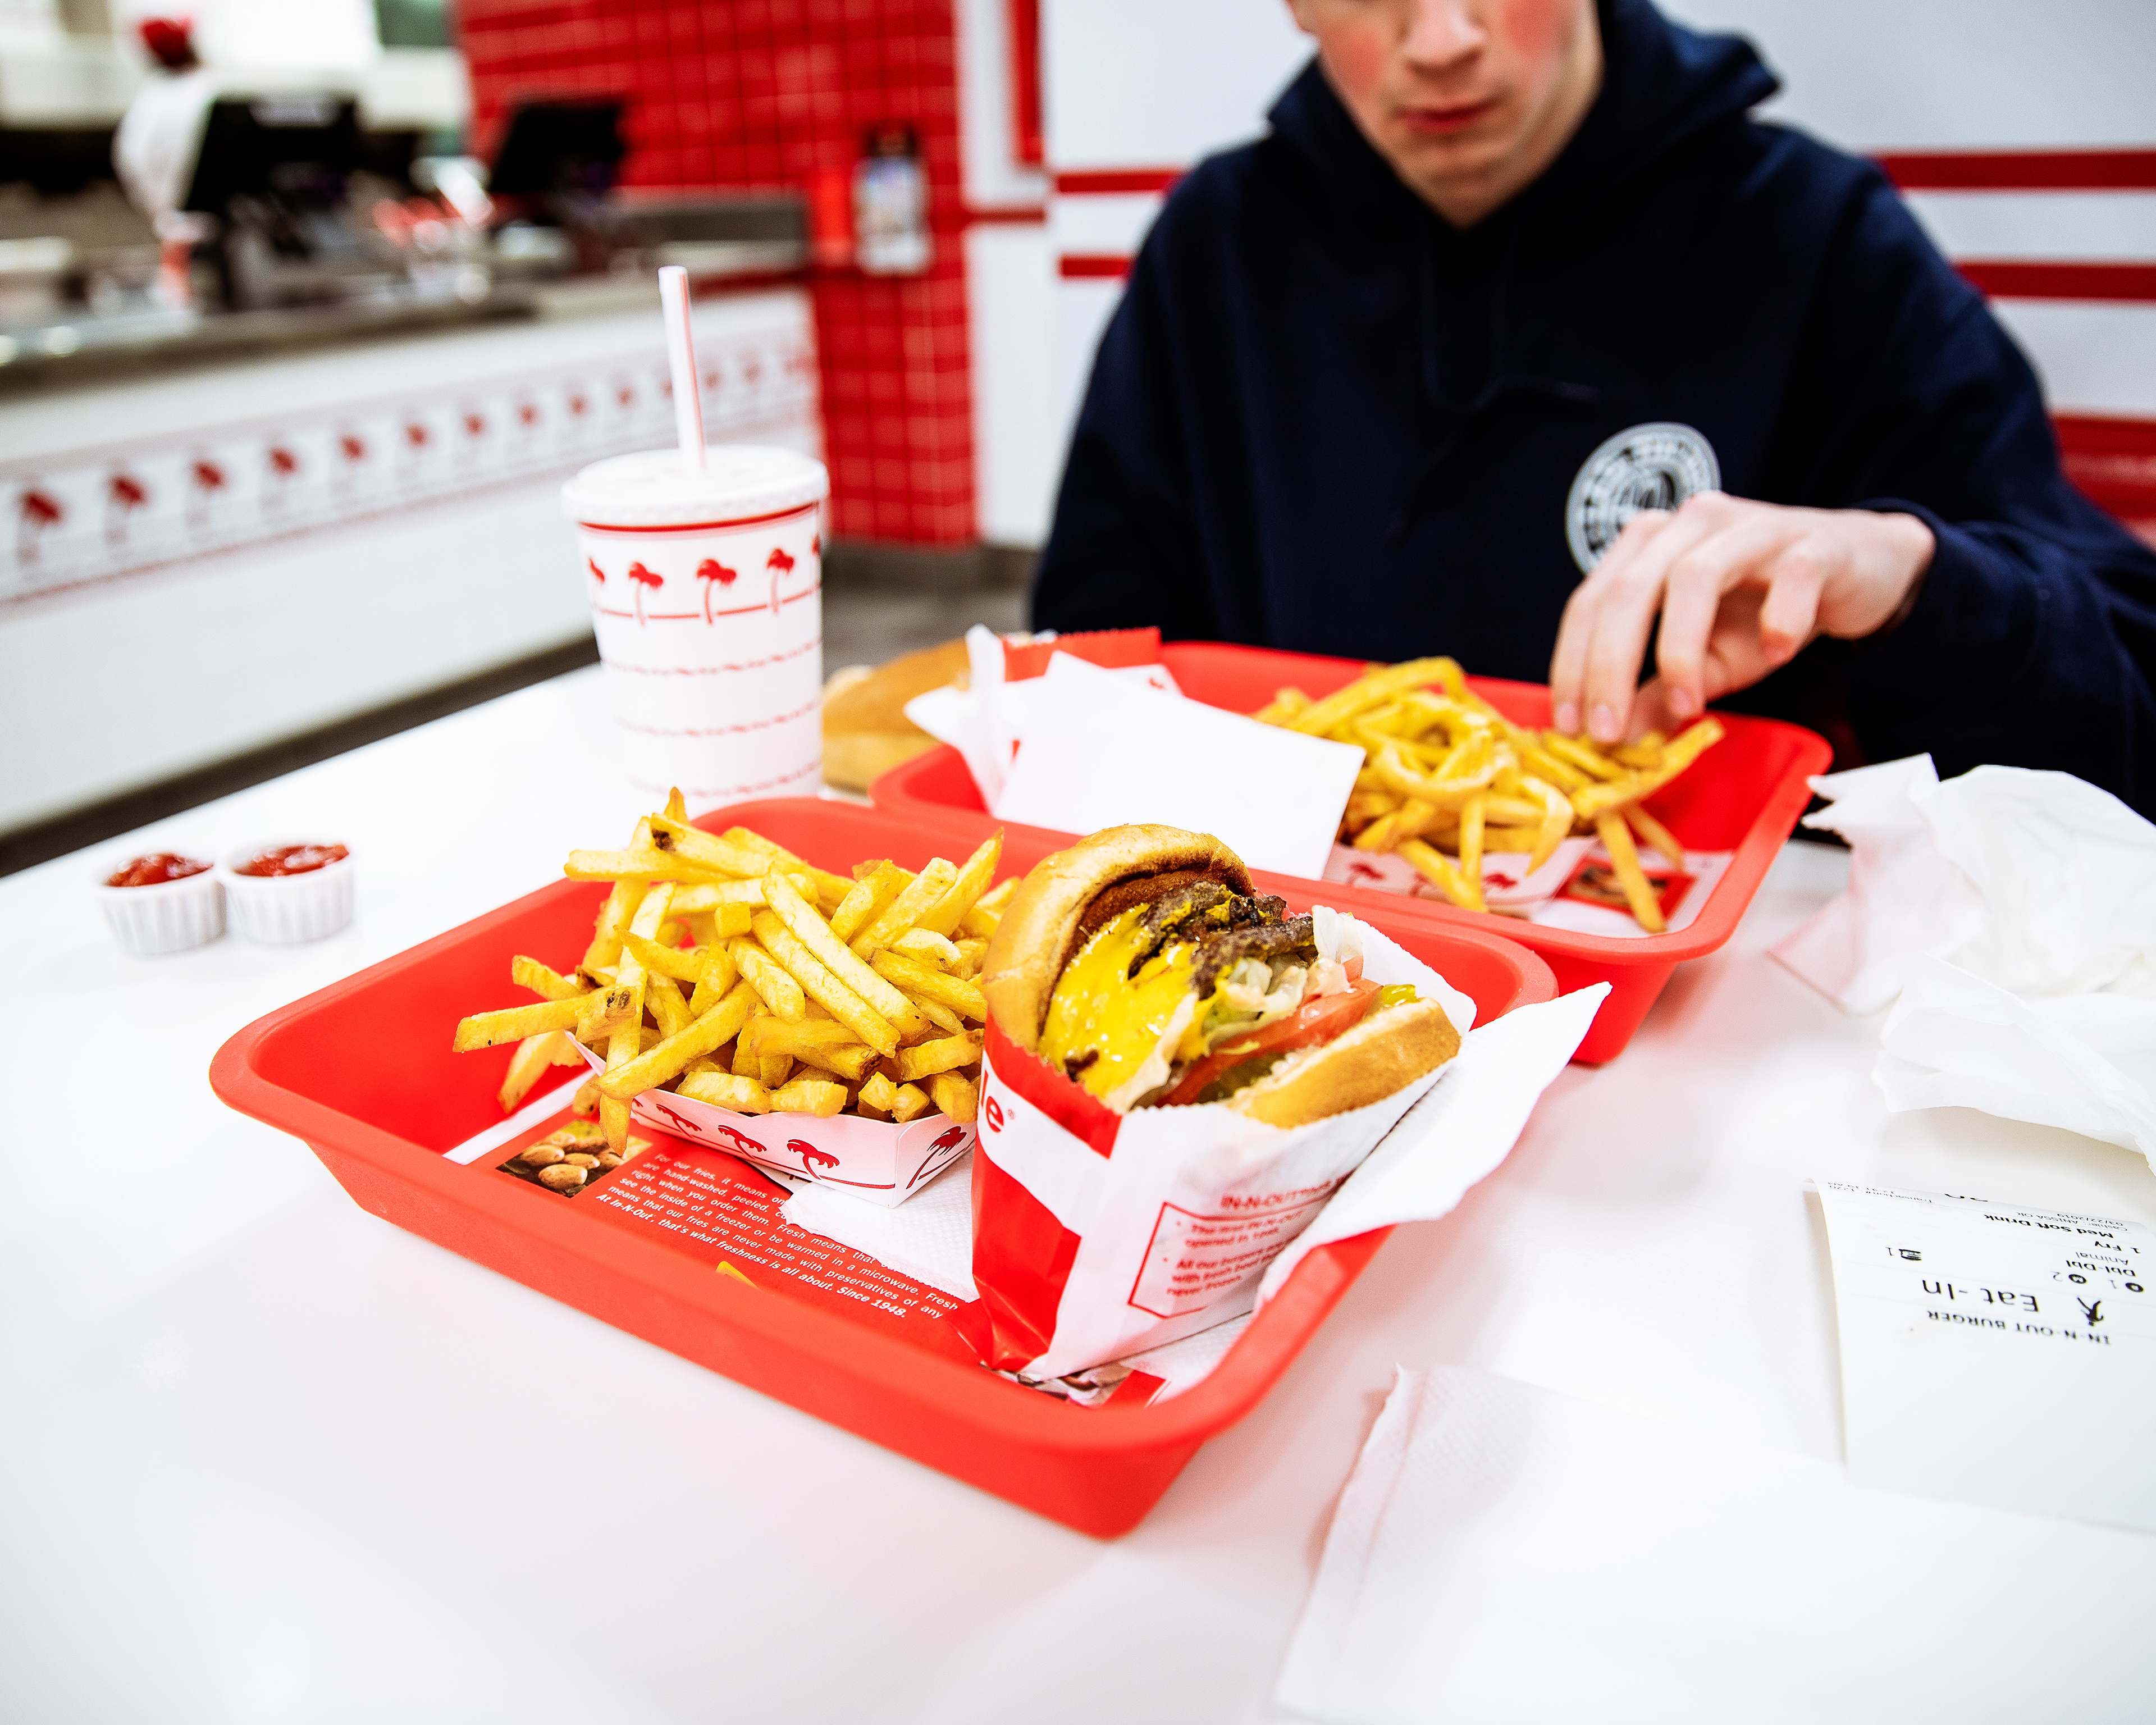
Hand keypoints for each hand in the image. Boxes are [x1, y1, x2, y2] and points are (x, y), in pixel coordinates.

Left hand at [1548, 493, 1934, 742]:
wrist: (1857, 569)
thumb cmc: (1766, 609)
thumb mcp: (1707, 661)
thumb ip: (1659, 694)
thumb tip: (1615, 741)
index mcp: (1650, 546)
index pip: (1592, 602)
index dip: (1572, 665)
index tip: (1570, 728)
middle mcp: (1691, 525)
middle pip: (1631, 589)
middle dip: (1609, 666)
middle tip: (1608, 732)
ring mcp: (1752, 527)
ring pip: (1696, 575)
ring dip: (1680, 650)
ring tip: (1685, 706)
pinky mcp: (1814, 541)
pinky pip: (1791, 574)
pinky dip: (1779, 618)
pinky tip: (1776, 653)